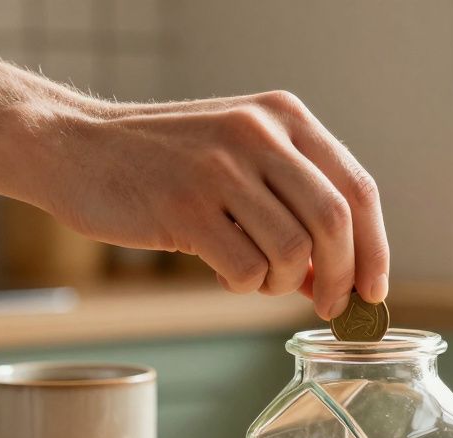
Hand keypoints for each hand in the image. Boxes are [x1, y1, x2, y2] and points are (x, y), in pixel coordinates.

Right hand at [35, 91, 389, 318]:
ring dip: (282, 284)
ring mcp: (221, 169)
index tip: (374, 291)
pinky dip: (244, 286)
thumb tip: (344, 281)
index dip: (375, 248)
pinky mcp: (184, 207)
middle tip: (330, 307)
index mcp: (284, 116)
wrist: (77, 148)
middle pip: (335, 222)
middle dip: (342, 278)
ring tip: (255, 276)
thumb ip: (294, 207)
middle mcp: (259, 133)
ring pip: (293, 251)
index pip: (357, 188)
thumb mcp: (240, 161)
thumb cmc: (166, 164)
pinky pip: (246, 269)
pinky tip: (223, 270)